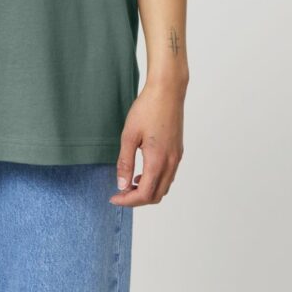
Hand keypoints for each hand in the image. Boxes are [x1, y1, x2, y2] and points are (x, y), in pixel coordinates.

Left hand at [109, 78, 185, 206]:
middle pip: (156, 196)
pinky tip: (143, 171)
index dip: (128, 200)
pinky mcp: (178, 151)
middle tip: (120, 192)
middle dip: (138, 199)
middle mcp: (171, 163)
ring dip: (148, 190)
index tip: (114, 197)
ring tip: (130, 182)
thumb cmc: (147, 109)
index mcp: (158, 161)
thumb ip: (125, 162)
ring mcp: (176, 157)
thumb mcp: (129, 135)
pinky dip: (156, 180)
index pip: (144, 194)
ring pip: (164, 187)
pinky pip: (168, 175)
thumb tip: (121, 184)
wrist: (167, 91)